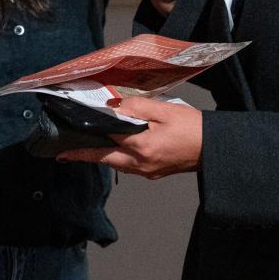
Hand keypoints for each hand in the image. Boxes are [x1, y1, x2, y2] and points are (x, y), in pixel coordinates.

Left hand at [56, 95, 202, 178]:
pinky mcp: (154, 173)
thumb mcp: (165, 110)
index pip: (108, 138)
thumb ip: (137, 106)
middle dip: (84, 156)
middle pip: (105, 159)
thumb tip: (114, 106)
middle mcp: (141, 163)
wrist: (214, 149)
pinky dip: (117, 159)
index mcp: (142, 146)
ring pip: (116, 165)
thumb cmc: (192, 127)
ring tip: (84, 151)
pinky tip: (114, 151)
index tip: (71, 133)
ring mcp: (148, 171)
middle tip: (64, 154)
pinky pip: (129, 167)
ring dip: (101, 158)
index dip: (90, 132)